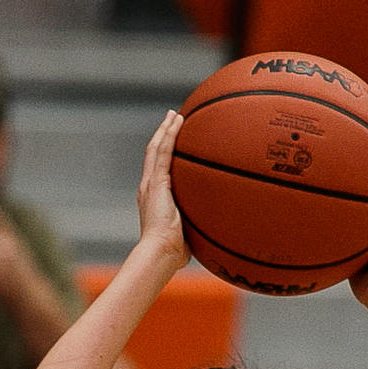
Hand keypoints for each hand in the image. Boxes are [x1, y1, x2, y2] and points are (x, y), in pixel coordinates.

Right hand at [131, 110, 189, 272]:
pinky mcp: (155, 182)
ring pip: (156, 148)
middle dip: (163, 135)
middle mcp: (148, 187)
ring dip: (165, 130)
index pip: (158, 169)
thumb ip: (198, 227)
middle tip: (172, 119)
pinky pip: (162, 152)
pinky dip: (169, 135)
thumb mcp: (188, 235)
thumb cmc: (174, 253)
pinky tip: (177, 121)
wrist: (160, 253)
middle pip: (154, 153)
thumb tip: (219, 231)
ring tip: (175, 115)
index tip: (173, 141)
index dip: (164, 153)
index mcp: (154, 198)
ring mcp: (150, 184)